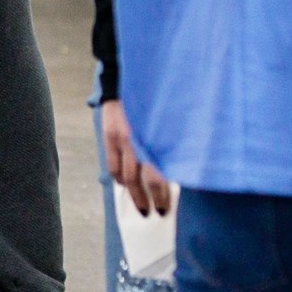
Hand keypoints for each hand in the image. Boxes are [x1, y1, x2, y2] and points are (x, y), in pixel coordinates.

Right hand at [100, 99, 174, 215]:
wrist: (133, 78)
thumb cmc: (160, 99)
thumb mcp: (174, 120)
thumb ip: (175, 142)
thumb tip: (180, 167)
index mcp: (161, 138)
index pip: (161, 175)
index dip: (163, 195)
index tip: (166, 208)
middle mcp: (143, 141)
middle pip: (145, 180)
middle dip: (150, 200)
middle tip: (154, 213)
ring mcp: (124, 139)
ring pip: (127, 176)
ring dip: (134, 194)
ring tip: (140, 206)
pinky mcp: (110, 136)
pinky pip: (112, 164)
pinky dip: (117, 178)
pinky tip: (122, 184)